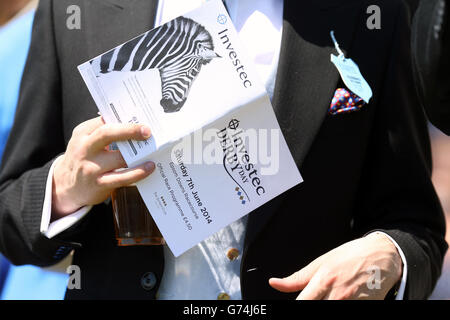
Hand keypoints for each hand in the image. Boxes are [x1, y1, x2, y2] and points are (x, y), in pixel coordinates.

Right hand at [52, 117, 154, 218]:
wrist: (66, 186)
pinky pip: (122, 177)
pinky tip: (149, 167)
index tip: (140, 117)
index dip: (123, 117)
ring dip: (140, 155)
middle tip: (147, 131)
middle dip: (129, 130)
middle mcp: (85, 148)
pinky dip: (138, 172)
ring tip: (154, 151)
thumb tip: (131, 121)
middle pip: (107, 134)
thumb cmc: (83, 159)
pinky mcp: (99, 184)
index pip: (103, 120)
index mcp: (83, 133)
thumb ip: (103, 131)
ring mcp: (91, 167)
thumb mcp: (85, 141)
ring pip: (119, 158)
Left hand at [269, 232, 402, 299]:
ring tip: (328, 297)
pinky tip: (342, 299)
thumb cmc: (350, 256)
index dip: (297, 305)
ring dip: (326, 305)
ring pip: (333, 312)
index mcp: (322, 280)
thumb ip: (296, 278)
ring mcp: (352, 302)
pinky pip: (348, 311)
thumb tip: (274, 283)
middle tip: (316, 297)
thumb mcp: (321, 262)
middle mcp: (337, 294)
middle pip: (316, 308)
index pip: (302, 303)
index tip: (292, 305)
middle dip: (312, 305)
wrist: (383, 254)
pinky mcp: (366, 306)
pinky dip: (343, 306)